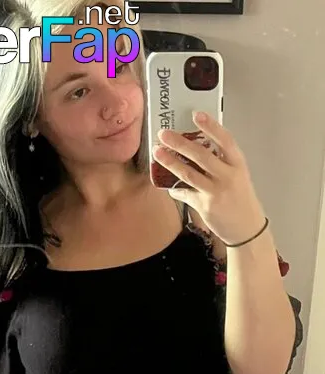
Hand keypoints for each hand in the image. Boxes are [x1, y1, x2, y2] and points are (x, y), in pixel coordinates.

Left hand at [153, 111, 266, 246]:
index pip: (225, 140)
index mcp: (238, 164)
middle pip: (201, 155)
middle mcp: (228, 176)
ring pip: (189, 174)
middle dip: (180, 143)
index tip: (196, 114)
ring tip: (157, 152)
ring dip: (170, 162)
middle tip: (163, 134)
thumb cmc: (241, 199)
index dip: (210, 126)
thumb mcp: (238, 176)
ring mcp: (216, 192)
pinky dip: (175, 188)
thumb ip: (222, 162)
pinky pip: (185, 193)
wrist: (246, 229)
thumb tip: (196, 147)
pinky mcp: (205, 206)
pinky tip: (168, 185)